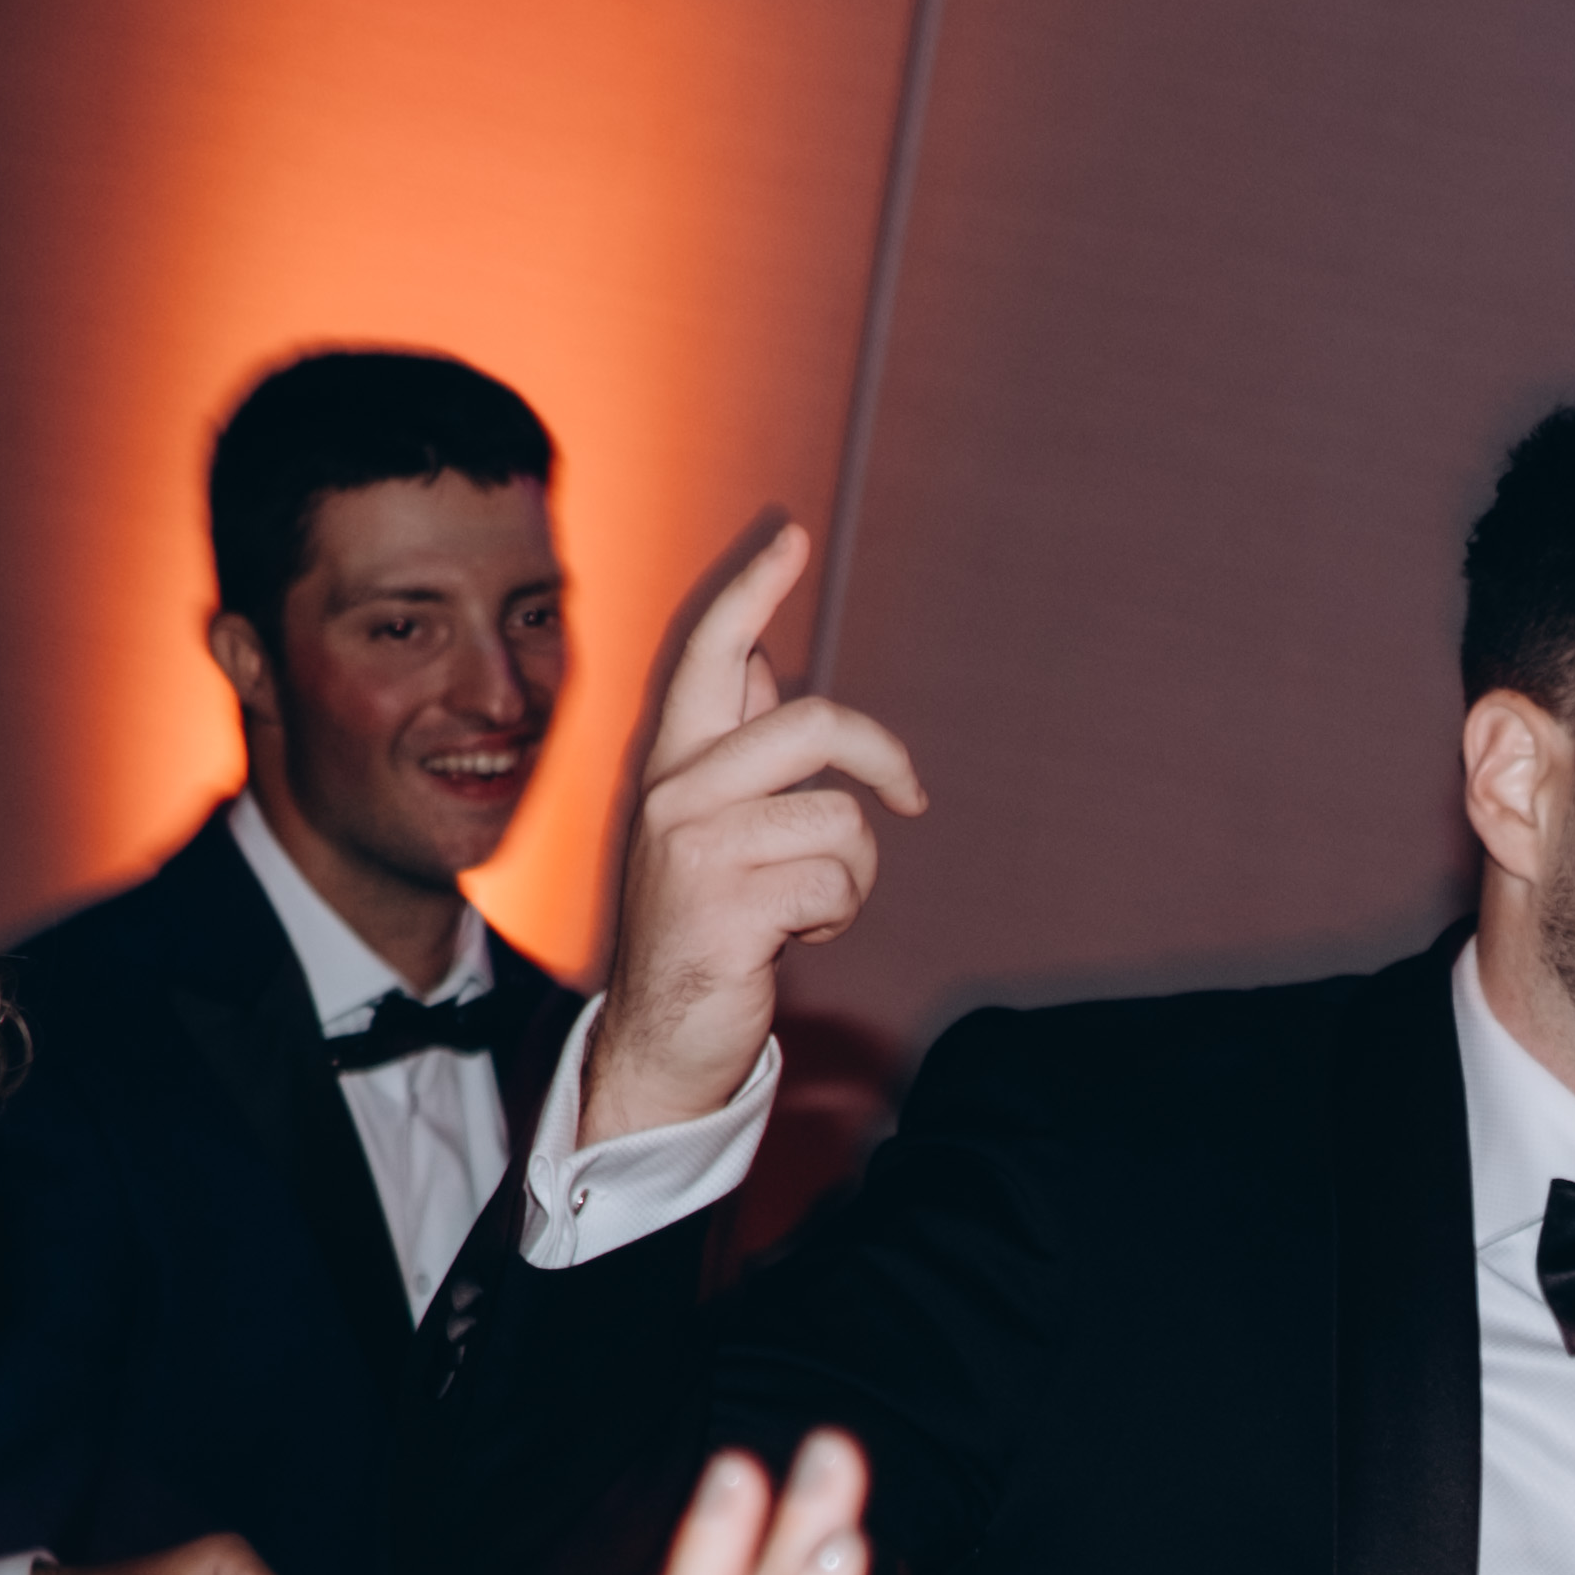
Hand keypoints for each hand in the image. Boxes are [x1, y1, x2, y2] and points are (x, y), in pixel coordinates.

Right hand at [596, 524, 927, 1144]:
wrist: (662, 1040)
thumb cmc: (704, 925)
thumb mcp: (710, 826)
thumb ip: (732, 746)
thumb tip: (755, 658)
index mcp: (674, 766)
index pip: (711, 655)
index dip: (752, 592)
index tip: (790, 535)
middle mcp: (674, 793)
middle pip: (812, 724)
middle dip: (883, 758)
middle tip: (913, 800)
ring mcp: (695, 849)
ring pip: (840, 820)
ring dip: (854, 875)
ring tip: (811, 907)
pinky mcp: (724, 906)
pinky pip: (837, 884)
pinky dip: (839, 918)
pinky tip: (797, 940)